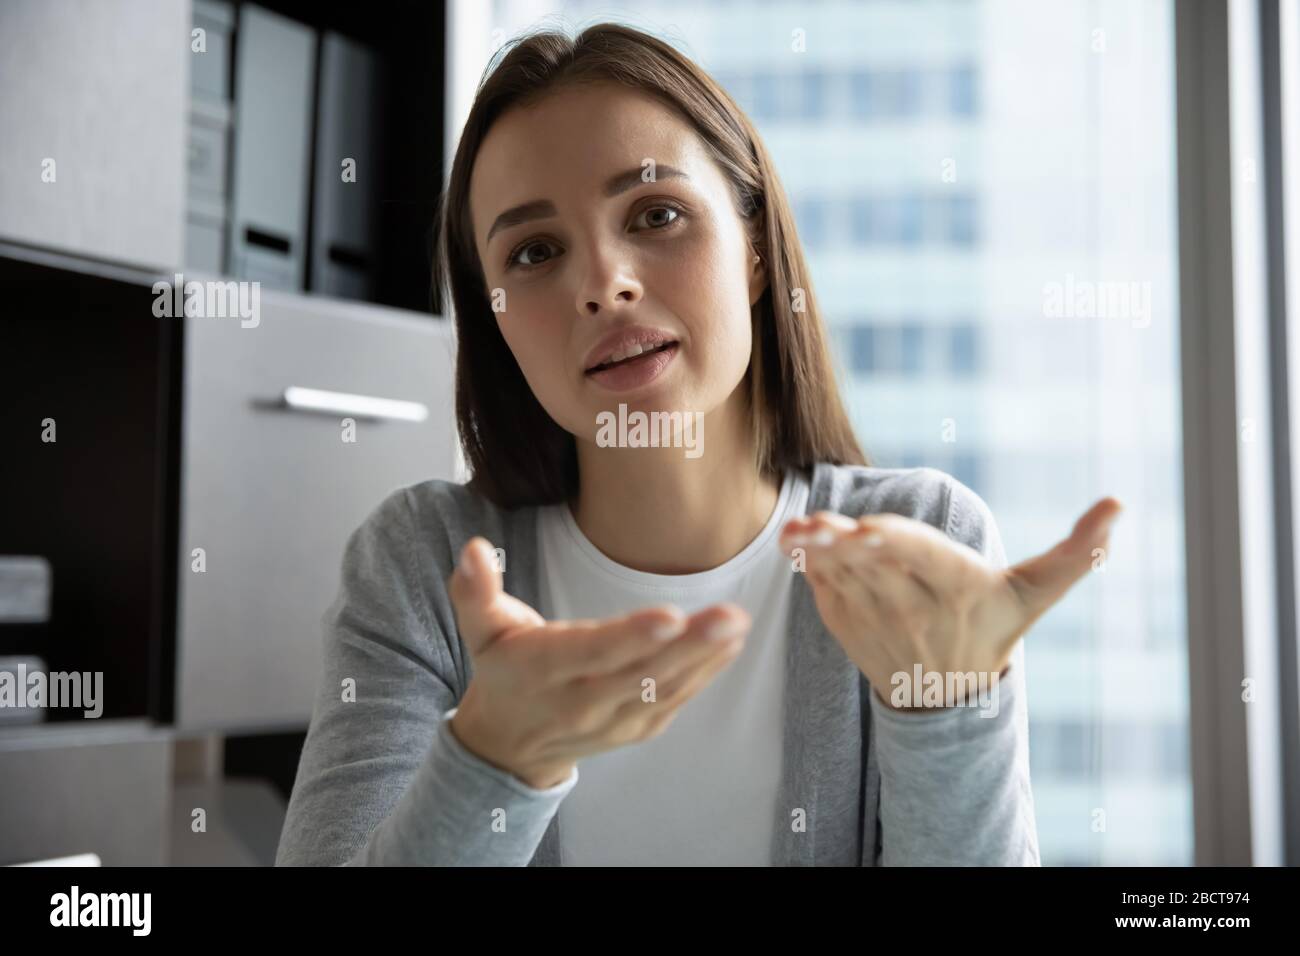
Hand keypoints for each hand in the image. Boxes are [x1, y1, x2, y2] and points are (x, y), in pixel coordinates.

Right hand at [446, 537, 749, 787]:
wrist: (509, 744)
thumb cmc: (502, 671)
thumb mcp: (479, 630)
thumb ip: (475, 590)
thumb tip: (475, 549)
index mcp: (543, 671)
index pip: (591, 654)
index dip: (630, 637)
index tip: (669, 615)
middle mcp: (581, 703)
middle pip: (639, 674)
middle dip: (688, 646)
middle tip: (728, 617)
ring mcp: (612, 722)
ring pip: (664, 690)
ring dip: (705, 658)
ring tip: (737, 625)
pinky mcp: (636, 729)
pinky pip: (674, 701)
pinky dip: (705, 674)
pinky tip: (731, 645)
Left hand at [778, 498, 1122, 711]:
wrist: (946, 696)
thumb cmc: (992, 626)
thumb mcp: (1035, 595)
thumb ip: (1075, 552)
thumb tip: (1120, 503)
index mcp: (957, 590)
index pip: (924, 559)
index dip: (897, 542)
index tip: (870, 527)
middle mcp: (914, 607)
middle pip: (876, 566)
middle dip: (845, 544)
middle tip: (819, 523)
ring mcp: (875, 619)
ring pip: (843, 576)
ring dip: (817, 552)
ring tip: (796, 530)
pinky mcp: (846, 624)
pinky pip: (825, 592)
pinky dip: (809, 567)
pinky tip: (796, 542)